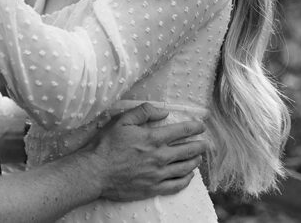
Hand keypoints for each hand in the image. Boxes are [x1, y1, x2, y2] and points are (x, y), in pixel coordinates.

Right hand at [86, 103, 206, 201]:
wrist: (95, 172)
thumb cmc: (106, 145)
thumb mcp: (122, 121)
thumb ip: (144, 112)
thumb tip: (163, 111)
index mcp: (152, 138)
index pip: (181, 131)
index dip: (194, 127)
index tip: (201, 126)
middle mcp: (159, 157)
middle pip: (188, 151)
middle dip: (200, 146)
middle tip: (205, 144)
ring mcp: (157, 174)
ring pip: (185, 168)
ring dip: (195, 162)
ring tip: (198, 158)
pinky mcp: (153, 188)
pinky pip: (176, 186)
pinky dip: (186, 180)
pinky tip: (189, 176)